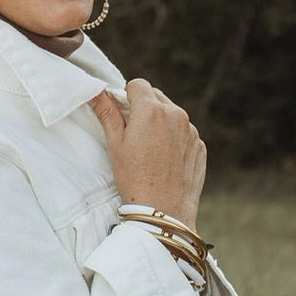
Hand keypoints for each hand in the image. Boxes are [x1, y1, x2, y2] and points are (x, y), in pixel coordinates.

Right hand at [92, 78, 206, 227]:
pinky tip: (164, 159)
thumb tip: (95, 92)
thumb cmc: (134, 178)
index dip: (127, 96)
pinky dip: (174, 138)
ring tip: (150, 149)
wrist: (163, 210)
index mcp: (151, 110)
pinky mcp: (199, 145)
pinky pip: (184, 132)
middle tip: (133, 132)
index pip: (138, 84)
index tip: (123, 113)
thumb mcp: (115, 144)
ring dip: (160, 122)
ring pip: (172, 114)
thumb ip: (107, 113)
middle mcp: (176, 114)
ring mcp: (191, 130)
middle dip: (144, 107)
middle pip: (156, 96)